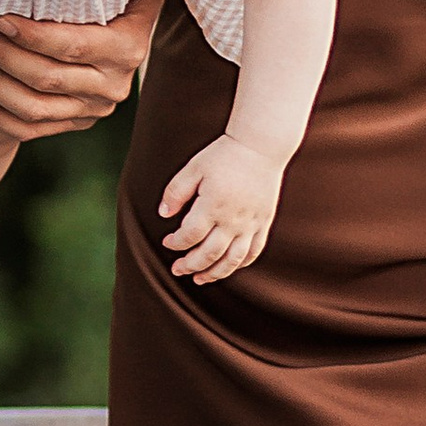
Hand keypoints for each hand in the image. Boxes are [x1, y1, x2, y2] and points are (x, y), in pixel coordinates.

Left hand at [0, 0, 160, 142]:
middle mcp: (112, 86)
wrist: (125, 36)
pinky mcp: (74, 123)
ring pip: (33, 107)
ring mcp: (92, 109)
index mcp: (127, 48)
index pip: (72, 46)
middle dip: (0, 53)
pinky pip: (29, 129)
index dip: (31, 35)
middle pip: (46, 77)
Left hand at [159, 133, 285, 284]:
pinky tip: (228, 267)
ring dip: (214, 273)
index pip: (189, 236)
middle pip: (208, 254)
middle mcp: (232, 220)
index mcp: (212, 206)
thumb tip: (163, 214)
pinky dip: (239, 264)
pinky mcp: (263, 223)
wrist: (261, 146)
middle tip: (177, 269)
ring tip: (200, 279)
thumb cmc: (224, 154)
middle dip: (189, 265)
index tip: (167, 242)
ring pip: (232, 260)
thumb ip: (176, 191)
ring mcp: (251, 224)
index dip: (175, 243)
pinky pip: (253, 251)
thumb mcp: (194, 168)